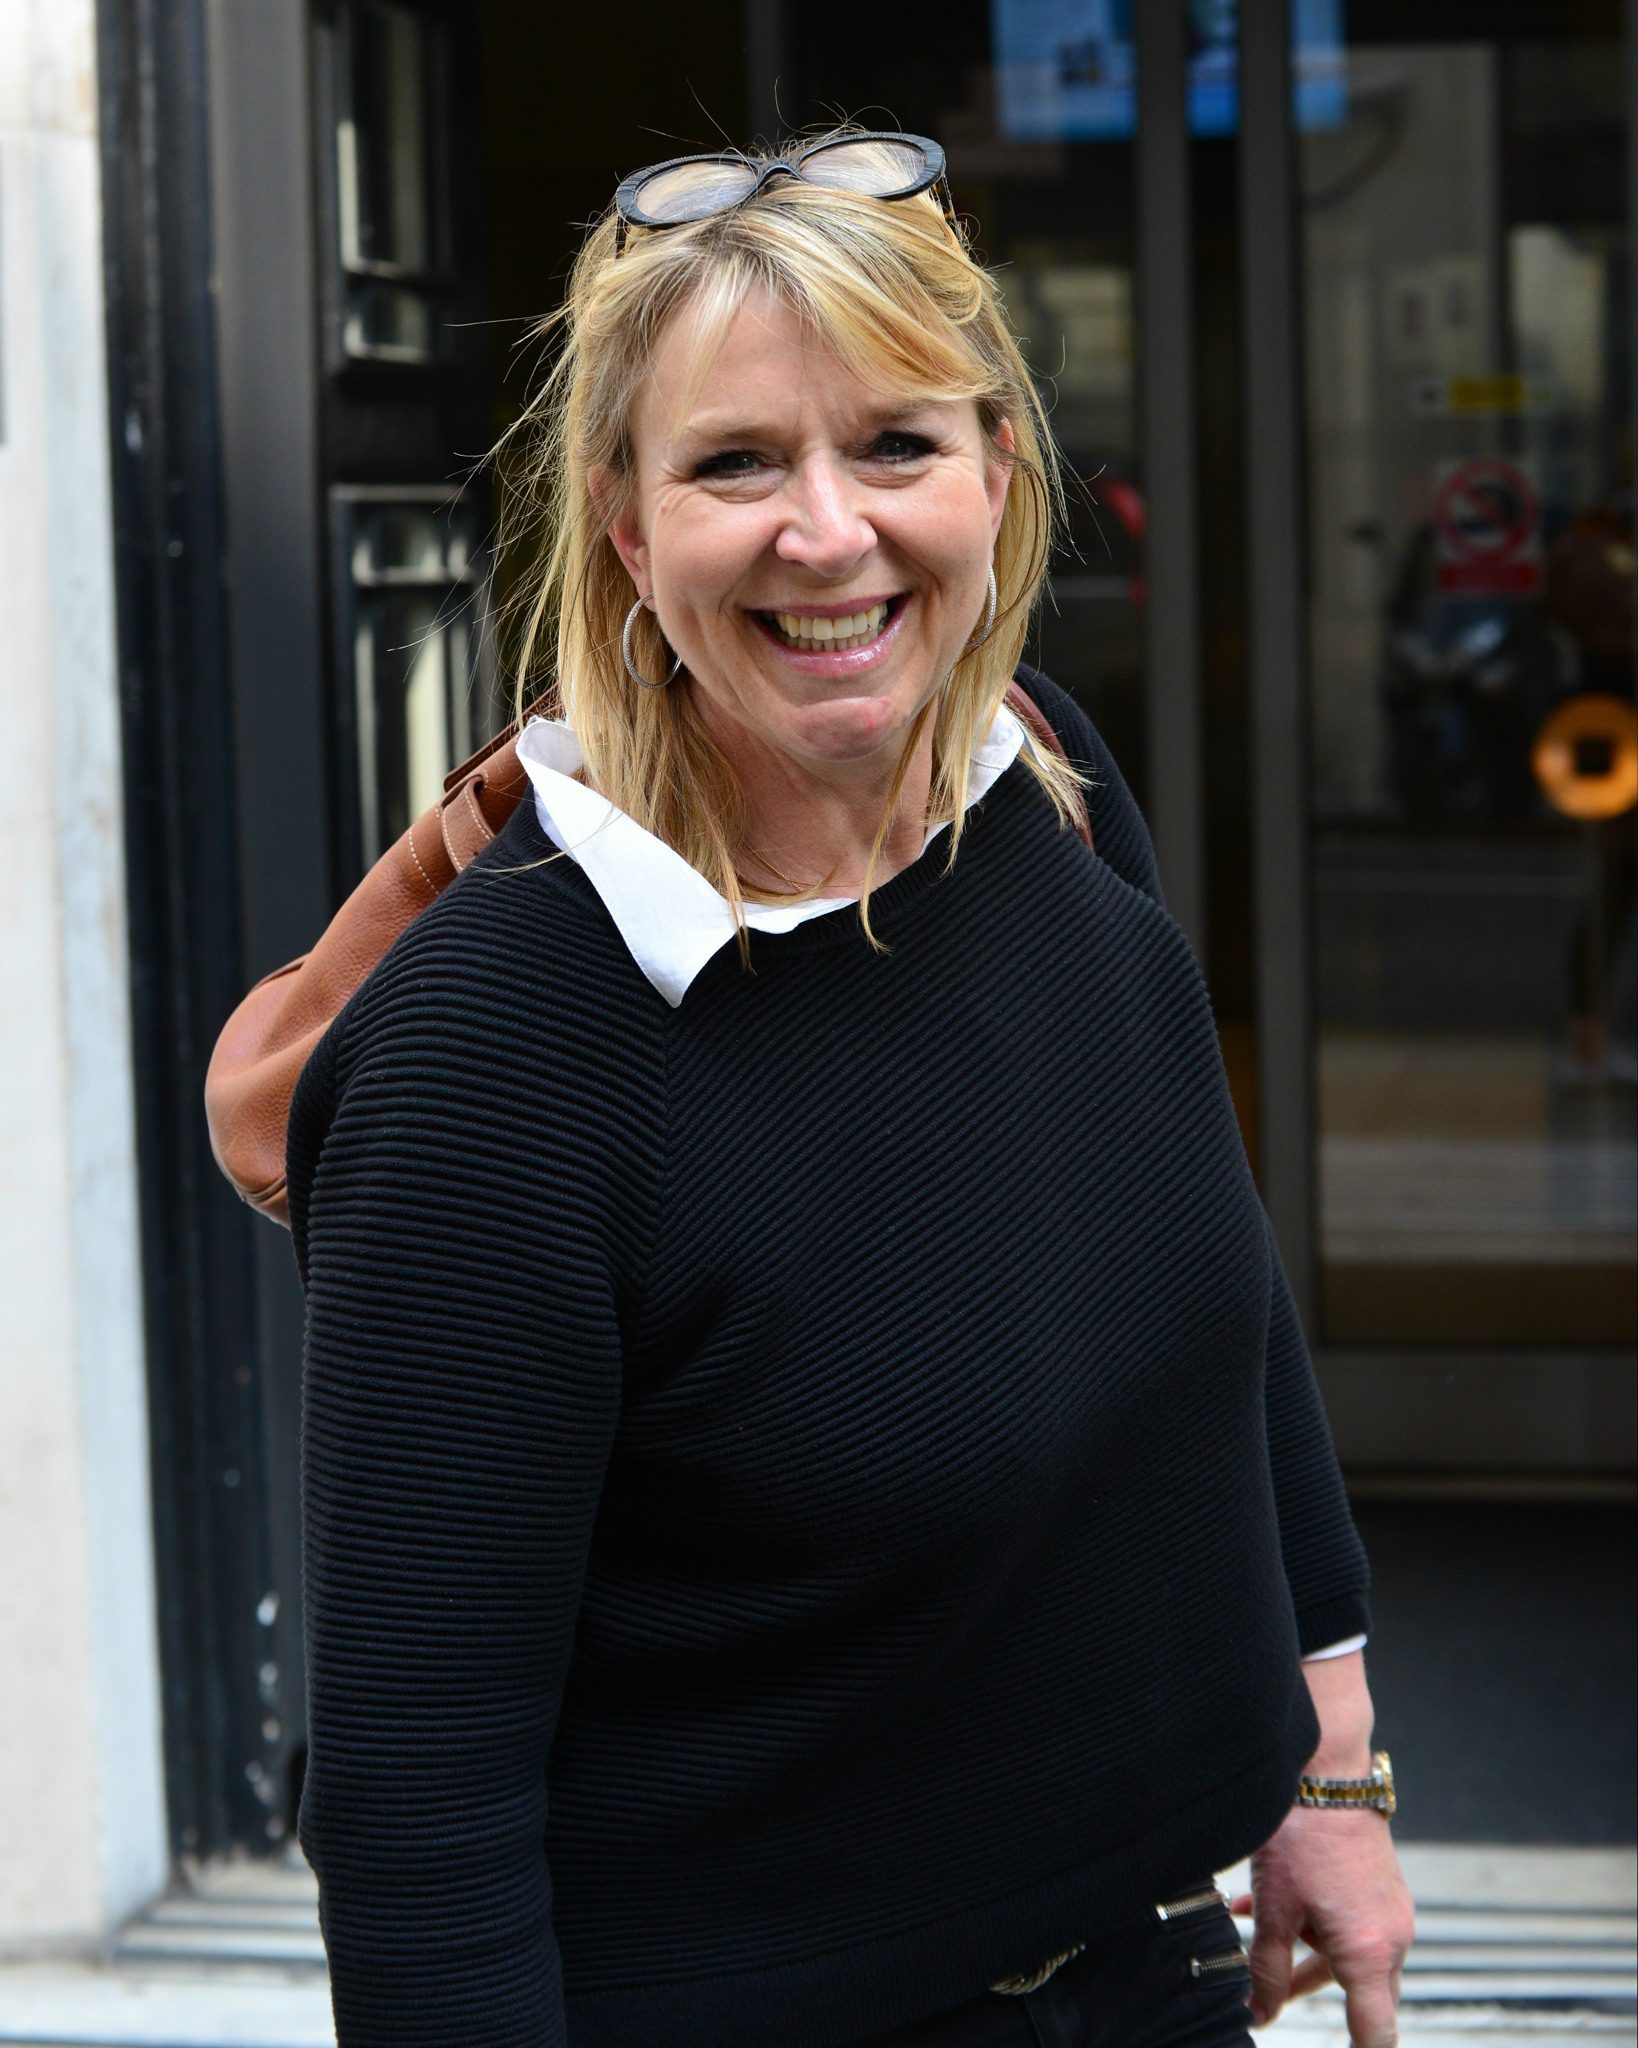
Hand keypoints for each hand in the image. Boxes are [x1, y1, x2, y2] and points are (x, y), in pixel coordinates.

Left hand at [1228, 1805, 1414, 2047]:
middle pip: (1363, 1995)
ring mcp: (1392, 1910)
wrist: (1326, 1770)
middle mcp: (1393, 1937)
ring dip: (1308, 1953)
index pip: (1377, 2033)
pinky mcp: (1383, 1888)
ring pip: (1351, 1954)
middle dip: (1315, 1994)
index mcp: (1369, 1953)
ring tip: (1253, 1933)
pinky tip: (1267, 1906)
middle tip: (1275, 1994)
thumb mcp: (1274, 1910)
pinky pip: (1354, 1924)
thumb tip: (1260, 2013)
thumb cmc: (1301, 1837)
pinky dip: (1318, 1925)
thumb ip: (1268, 1970)